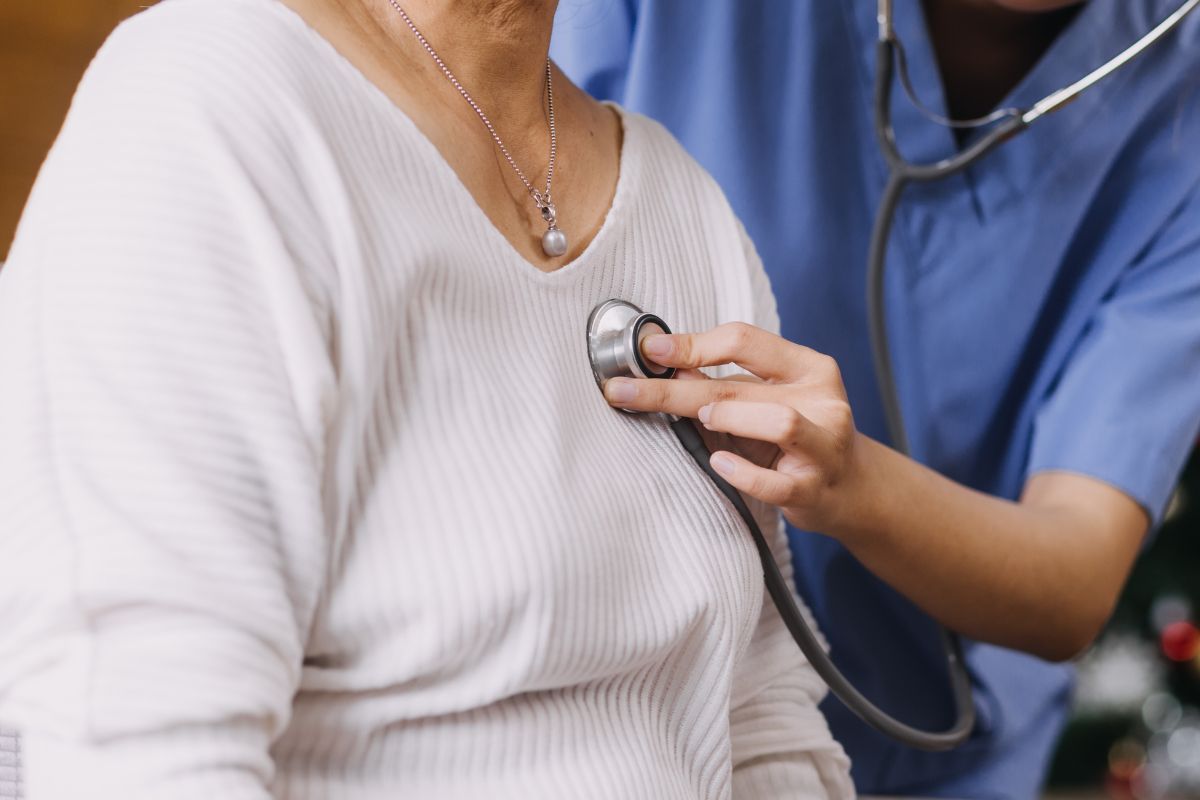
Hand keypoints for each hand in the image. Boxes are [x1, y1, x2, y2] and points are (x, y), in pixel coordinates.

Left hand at [603, 322, 861, 532]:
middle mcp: (822, 401)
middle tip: (626, 391)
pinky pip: (772, 482)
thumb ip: (727, 384)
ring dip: (727, 418)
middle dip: (673, 389)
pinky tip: (719, 462)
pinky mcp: (812, 489)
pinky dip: (741, 472)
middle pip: (738, 385)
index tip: (650, 350)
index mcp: (809, 368)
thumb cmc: (799, 439)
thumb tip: (666, 366)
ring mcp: (822, 446)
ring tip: (701, 420)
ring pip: (778, 422)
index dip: (691, 344)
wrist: (851, 489)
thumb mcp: (769, 400)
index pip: (743, 340)